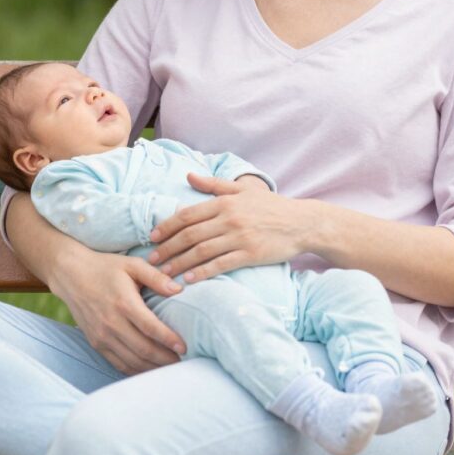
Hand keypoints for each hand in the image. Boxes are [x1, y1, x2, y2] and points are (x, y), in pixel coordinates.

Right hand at [51, 247, 187, 374]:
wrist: (70, 274)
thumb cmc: (105, 267)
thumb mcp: (132, 264)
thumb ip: (155, 277)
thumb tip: (179, 290)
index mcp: (123, 303)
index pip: (150, 328)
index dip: (169, 340)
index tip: (185, 347)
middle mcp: (111, 323)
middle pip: (143, 349)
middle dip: (166, 359)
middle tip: (183, 361)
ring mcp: (102, 336)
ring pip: (132, 361)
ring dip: (152, 368)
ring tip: (170, 368)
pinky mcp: (96, 343)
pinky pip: (118, 364)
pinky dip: (135, 370)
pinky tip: (149, 369)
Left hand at [147, 174, 307, 282]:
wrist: (302, 223)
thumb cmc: (271, 206)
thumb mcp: (243, 190)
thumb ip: (214, 184)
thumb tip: (188, 175)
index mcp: (225, 202)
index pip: (188, 214)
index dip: (167, 226)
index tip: (152, 237)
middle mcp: (229, 219)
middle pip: (190, 235)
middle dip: (167, 248)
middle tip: (151, 259)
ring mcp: (240, 237)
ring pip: (201, 252)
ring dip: (179, 263)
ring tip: (164, 273)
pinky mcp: (250, 254)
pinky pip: (220, 265)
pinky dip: (202, 272)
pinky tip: (189, 279)